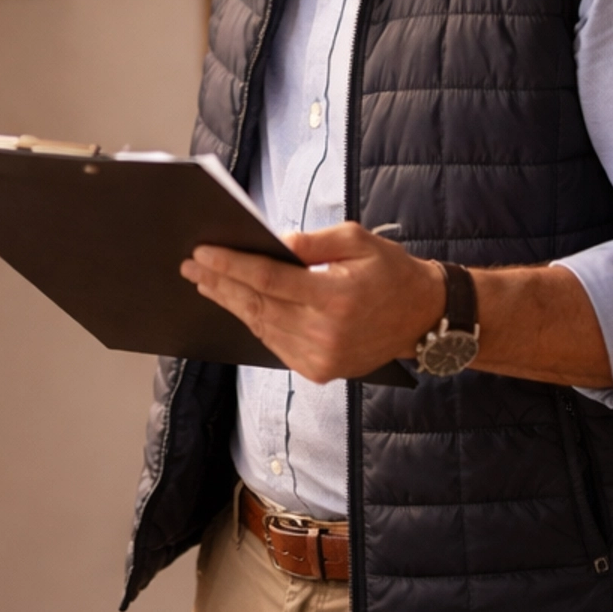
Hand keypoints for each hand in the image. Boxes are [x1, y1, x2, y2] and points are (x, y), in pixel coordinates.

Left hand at [182, 224, 444, 382]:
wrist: (422, 317)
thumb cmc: (390, 271)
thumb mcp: (357, 240)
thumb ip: (312, 242)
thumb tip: (273, 242)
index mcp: (335, 297)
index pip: (269, 279)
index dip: (232, 265)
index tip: (202, 253)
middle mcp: (326, 333)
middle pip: (257, 305)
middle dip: (220, 283)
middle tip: (190, 265)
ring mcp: (321, 357)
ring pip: (261, 327)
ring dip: (231, 303)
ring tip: (206, 282)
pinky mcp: (319, 370)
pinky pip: (275, 343)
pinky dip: (254, 322)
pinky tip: (237, 304)